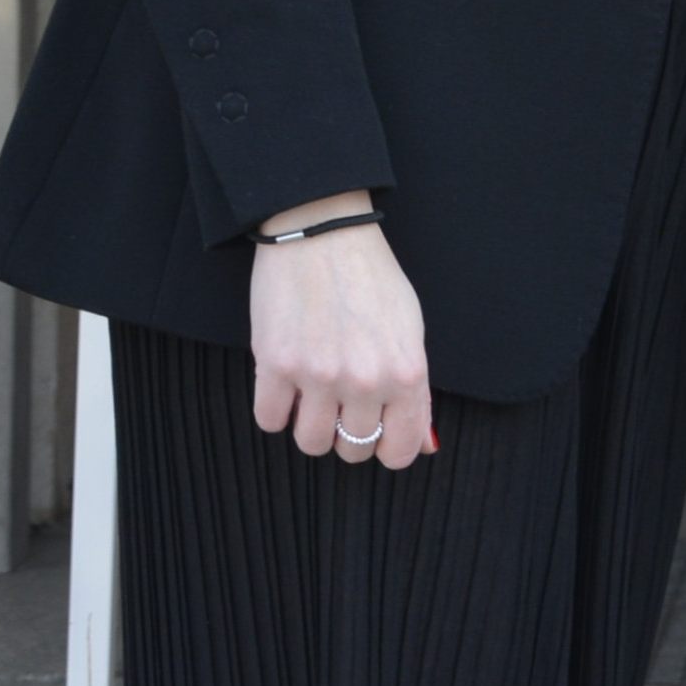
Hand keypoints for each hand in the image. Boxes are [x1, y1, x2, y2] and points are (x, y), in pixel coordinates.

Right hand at [248, 191, 433, 468]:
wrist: (323, 234)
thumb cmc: (371, 279)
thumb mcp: (410, 329)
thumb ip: (411, 387)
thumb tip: (415, 441)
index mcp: (406, 372)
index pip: (400, 449)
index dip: (389, 451)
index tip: (379, 440)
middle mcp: (364, 380)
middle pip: (352, 449)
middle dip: (347, 434)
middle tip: (342, 405)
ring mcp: (318, 375)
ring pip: (309, 443)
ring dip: (310, 425)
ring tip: (312, 394)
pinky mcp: (275, 365)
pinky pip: (269, 420)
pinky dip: (275, 409)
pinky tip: (285, 383)